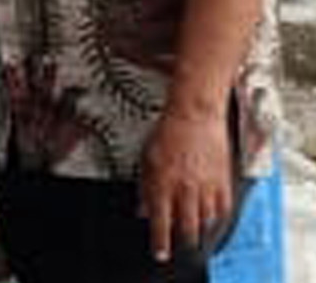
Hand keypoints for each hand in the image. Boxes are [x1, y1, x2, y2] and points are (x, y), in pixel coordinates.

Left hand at [139, 104, 232, 261]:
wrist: (194, 114)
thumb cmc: (167, 132)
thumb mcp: (145, 159)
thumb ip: (144, 188)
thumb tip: (143, 210)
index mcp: (162, 183)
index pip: (160, 222)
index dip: (160, 242)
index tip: (160, 253)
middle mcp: (185, 188)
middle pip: (186, 228)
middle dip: (182, 241)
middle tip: (179, 245)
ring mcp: (206, 186)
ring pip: (205, 222)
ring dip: (198, 230)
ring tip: (193, 231)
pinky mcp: (223, 182)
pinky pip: (222, 209)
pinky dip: (215, 217)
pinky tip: (210, 217)